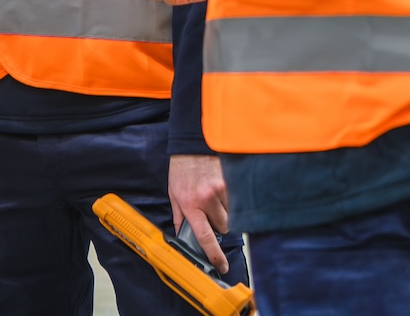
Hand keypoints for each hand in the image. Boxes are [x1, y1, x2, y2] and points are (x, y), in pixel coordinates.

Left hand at [168, 154, 230, 273]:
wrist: (192, 144)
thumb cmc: (181, 169)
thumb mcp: (174, 194)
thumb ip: (179, 217)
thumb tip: (182, 235)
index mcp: (190, 204)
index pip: (205, 236)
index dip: (214, 255)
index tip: (221, 265)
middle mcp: (206, 198)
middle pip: (223, 227)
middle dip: (219, 225)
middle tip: (211, 214)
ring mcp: (220, 189)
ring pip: (231, 213)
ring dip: (225, 211)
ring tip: (214, 197)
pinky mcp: (230, 180)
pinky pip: (236, 199)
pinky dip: (231, 199)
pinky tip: (220, 188)